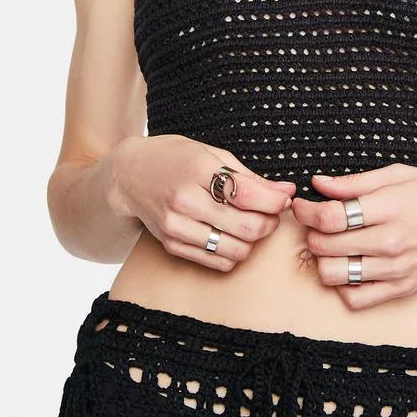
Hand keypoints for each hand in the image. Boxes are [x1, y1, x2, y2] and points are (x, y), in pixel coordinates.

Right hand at [110, 134, 295, 270]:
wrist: (130, 176)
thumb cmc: (176, 159)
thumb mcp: (213, 154)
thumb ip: (250, 177)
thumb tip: (287, 193)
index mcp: (198, 170)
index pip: (248, 194)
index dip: (275, 201)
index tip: (285, 199)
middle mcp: (184, 201)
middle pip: (246, 226)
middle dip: (270, 222)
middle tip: (273, 213)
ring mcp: (176, 227)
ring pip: (236, 250)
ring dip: (254, 241)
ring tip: (253, 224)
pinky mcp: (172, 246)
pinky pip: (218, 262)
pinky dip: (235, 253)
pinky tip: (233, 236)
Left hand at [291, 164, 416, 309]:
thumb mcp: (399, 174)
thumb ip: (356, 182)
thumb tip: (319, 184)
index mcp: (389, 207)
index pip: (331, 217)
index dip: (307, 212)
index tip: (301, 205)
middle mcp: (391, 241)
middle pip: (326, 246)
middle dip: (311, 234)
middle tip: (316, 224)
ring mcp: (397, 268)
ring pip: (335, 275)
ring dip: (322, 261)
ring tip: (330, 247)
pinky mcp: (403, 288)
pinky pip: (357, 299)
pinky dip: (343, 286)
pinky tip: (348, 268)